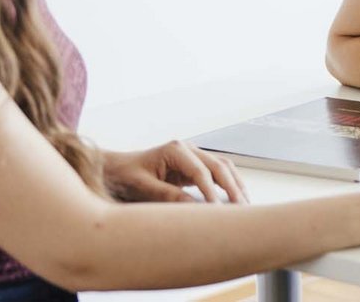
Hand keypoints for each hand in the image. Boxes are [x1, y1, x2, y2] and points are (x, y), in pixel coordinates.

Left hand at [102, 141, 248, 203]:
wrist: (114, 170)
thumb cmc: (124, 177)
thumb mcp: (142, 188)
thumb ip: (168, 196)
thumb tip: (196, 208)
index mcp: (175, 149)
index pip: (201, 172)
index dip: (212, 192)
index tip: (219, 211)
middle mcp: (188, 148)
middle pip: (219, 166)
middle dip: (232, 187)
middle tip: (241, 208)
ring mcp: (193, 155)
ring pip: (223, 167)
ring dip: (235, 185)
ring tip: (245, 205)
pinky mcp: (194, 166)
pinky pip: (217, 174)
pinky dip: (229, 185)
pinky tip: (236, 199)